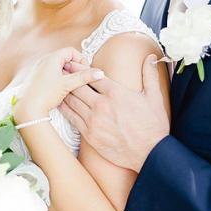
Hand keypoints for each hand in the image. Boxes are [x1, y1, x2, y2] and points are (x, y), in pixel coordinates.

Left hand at [12, 48, 104, 124]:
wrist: (27, 108)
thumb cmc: (46, 94)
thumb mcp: (68, 85)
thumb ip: (84, 77)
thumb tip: (100, 73)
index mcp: (51, 58)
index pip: (71, 51)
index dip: (81, 60)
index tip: (86, 71)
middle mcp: (43, 61)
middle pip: (65, 58)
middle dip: (74, 68)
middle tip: (80, 79)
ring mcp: (38, 69)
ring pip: (58, 67)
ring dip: (67, 74)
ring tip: (71, 86)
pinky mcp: (36, 78)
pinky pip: (50, 73)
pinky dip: (59, 79)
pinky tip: (61, 91)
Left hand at [60, 54, 169, 171]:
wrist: (150, 153)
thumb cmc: (153, 125)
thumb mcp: (154, 97)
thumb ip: (149, 75)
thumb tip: (151, 57)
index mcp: (116, 93)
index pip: (92, 76)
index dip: (80, 68)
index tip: (72, 62)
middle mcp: (102, 105)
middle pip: (78, 86)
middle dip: (68, 77)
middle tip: (59, 70)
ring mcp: (94, 120)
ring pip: (72, 101)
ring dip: (63, 91)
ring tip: (56, 84)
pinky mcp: (89, 135)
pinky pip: (72, 118)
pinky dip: (64, 109)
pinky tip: (59, 104)